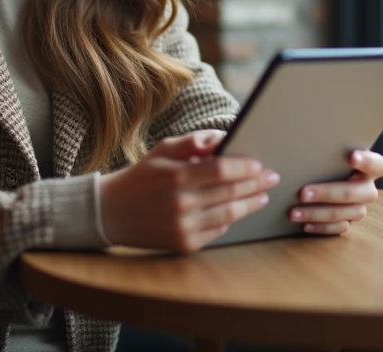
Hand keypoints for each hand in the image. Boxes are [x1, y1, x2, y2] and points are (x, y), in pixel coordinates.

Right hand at [98, 130, 279, 252]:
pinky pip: (217, 230)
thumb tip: (223, 138)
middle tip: (271, 177)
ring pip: (229, 214)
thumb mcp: (163, 150)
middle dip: (255, 183)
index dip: (245, 167)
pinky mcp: (184, 244)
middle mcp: (181, 203)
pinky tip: (238, 210)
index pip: (222, 170)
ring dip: (250, 204)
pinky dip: (231, 219)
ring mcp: (183, 227)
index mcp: (176, 176)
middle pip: (230, 192)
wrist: (111, 212)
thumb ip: (194, 142)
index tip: (260, 164)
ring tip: (262, 195)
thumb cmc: (142, 176)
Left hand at [290, 149, 382, 235]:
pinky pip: (340, 228)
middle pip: (357, 193)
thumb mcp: (327, 151)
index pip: (378, 165)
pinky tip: (304, 224)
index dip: (368, 161)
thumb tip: (302, 146)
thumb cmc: (324, 157)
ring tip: (295, 212)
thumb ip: (325, 149)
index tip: (352, 157)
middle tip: (302, 193)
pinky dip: (322, 227)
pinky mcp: (349, 221)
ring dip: (319, 213)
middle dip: (328, 193)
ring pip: (347, 213)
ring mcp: (359, 206)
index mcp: (369, 168)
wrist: (319, 174)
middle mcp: (367, 188)